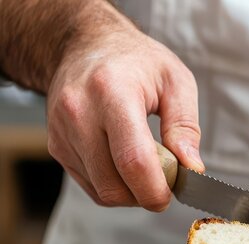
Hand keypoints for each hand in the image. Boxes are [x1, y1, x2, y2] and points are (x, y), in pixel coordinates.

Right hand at [47, 28, 203, 210]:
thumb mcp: (176, 81)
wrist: (88, 45)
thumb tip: (192, 168)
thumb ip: (186, 127)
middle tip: (166, 179)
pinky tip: (126, 164)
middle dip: (146, 194)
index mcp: (112, 92)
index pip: (133, 160)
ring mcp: (62, 131)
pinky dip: (114, 186)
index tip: (172, 194)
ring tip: (147, 165)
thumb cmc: (137, 61)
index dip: (156, 189)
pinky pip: (90, 186)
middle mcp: (79, 112)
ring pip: (101, 191)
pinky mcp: (56, 146)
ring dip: (131, 192)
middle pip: (114, 184)